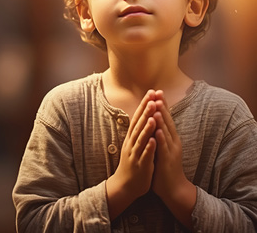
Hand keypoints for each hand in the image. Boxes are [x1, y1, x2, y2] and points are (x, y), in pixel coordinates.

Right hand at [106, 90, 157, 218]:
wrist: (125, 185)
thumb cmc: (132, 163)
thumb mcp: (134, 144)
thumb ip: (139, 131)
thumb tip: (144, 116)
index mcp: (132, 137)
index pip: (138, 117)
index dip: (144, 105)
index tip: (151, 92)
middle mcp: (132, 143)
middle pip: (139, 124)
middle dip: (146, 111)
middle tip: (152, 98)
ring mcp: (135, 154)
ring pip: (141, 138)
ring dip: (147, 127)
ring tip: (153, 116)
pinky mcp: (140, 165)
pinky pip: (144, 155)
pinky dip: (148, 147)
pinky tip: (153, 140)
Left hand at [152, 90, 195, 228]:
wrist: (173, 188)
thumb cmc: (165, 166)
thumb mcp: (162, 147)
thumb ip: (159, 134)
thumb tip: (154, 120)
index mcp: (170, 137)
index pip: (165, 117)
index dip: (161, 104)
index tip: (156, 91)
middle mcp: (172, 141)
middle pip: (167, 120)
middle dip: (162, 106)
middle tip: (158, 92)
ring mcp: (171, 150)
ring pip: (166, 131)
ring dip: (162, 119)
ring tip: (157, 106)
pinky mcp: (168, 159)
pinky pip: (164, 147)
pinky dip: (161, 137)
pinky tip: (158, 129)